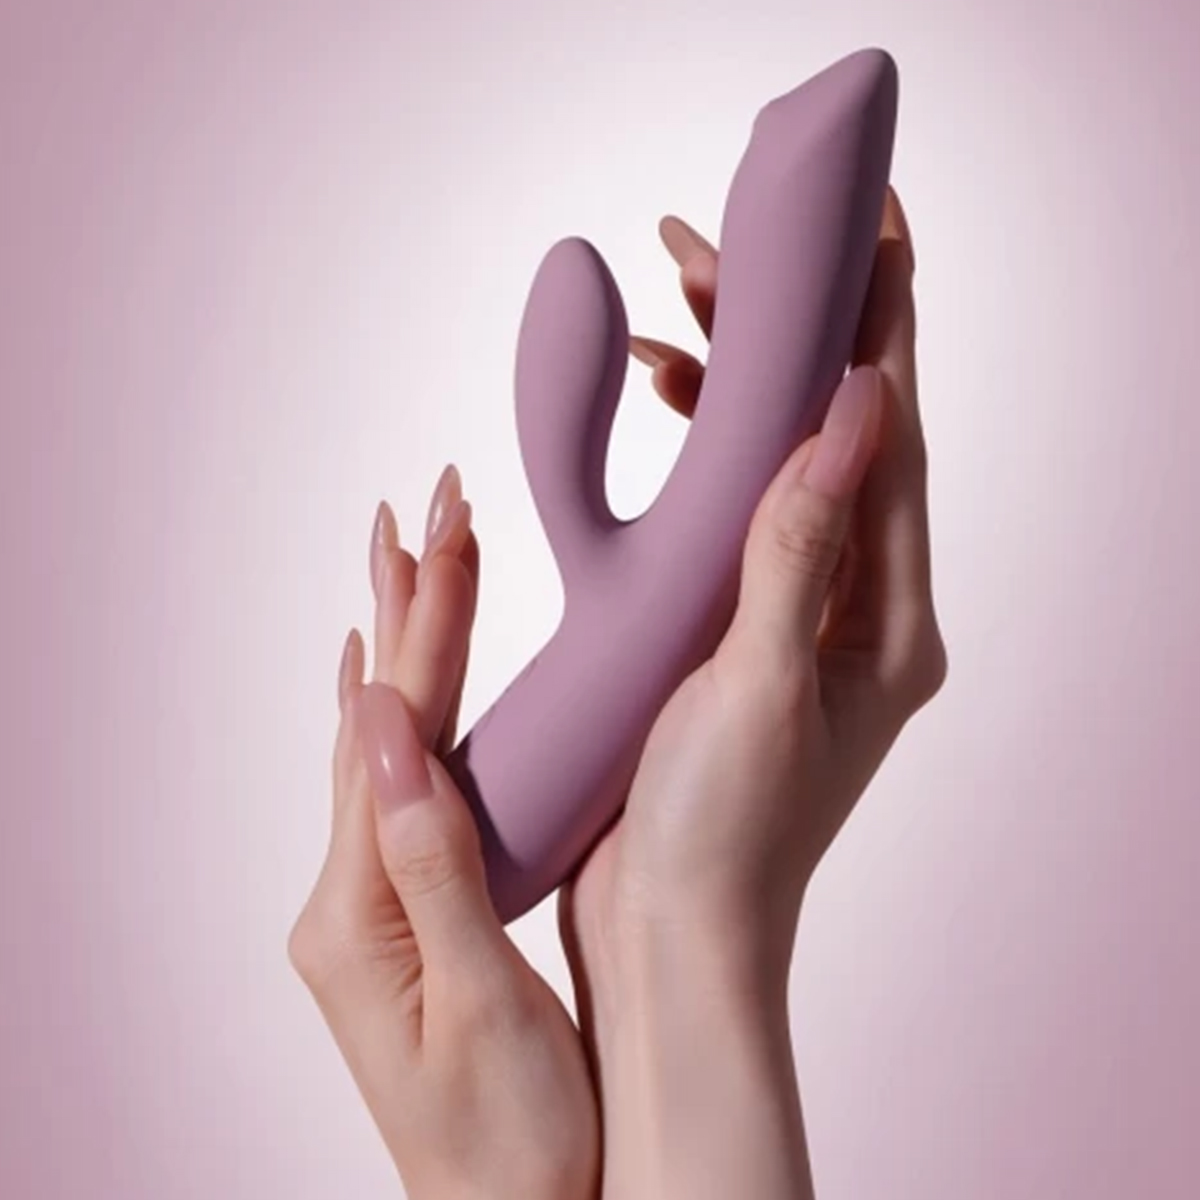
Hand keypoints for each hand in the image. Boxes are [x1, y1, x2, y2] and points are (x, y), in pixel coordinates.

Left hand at [288, 477, 598, 1199]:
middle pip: (382, 724)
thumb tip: (388, 723)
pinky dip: (408, 719)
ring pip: (390, 748)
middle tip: (427, 506)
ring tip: (417, 560)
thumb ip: (426, 861)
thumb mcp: (471, 1008)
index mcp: (356, 915)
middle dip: (413, 610)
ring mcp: (370, 904)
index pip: (396, 739)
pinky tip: (395, 682)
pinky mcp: (404, 912)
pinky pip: (400, 790)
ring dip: (410, 648)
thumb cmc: (513, 1144)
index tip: (445, 532)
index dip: (427, 631)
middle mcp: (347, 898)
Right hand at [557, 187, 946, 1197]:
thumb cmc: (719, 841)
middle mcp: (852, 608)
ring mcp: (789, 615)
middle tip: (713, 247)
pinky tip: (665, 414)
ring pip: (777, 464)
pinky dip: (699, 454)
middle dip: (785, 332)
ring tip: (682, 314)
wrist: (666, 938)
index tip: (854, 218)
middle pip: (835, 434)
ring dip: (737, 384)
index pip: (893, 438)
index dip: (879, 320)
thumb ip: (802, 549)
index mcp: (886, 620)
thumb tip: (857, 409)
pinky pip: (728, 512)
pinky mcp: (729, 628)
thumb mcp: (762, 689)